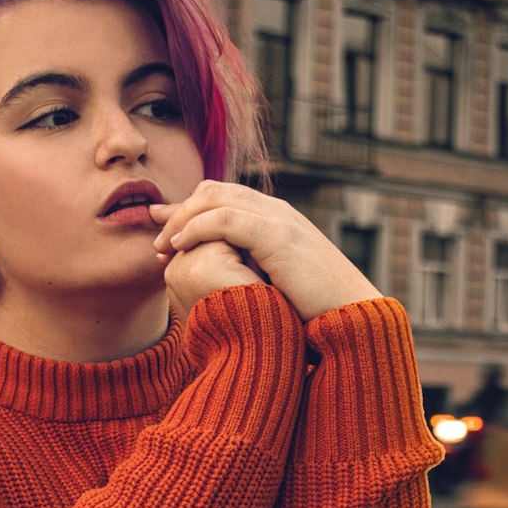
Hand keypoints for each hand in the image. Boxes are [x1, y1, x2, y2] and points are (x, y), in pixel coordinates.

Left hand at [151, 181, 381, 322]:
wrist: (352, 317)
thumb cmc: (316, 308)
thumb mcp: (279, 280)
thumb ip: (255, 268)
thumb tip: (231, 278)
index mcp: (276, 218)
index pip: (222, 196)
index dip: (188, 209)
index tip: (161, 230)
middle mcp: (276, 211)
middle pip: (213, 190)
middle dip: (178, 211)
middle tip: (156, 239)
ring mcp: (278, 220)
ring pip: (214, 198)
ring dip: (181, 219)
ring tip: (162, 246)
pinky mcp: (278, 237)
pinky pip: (225, 220)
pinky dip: (196, 228)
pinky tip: (180, 246)